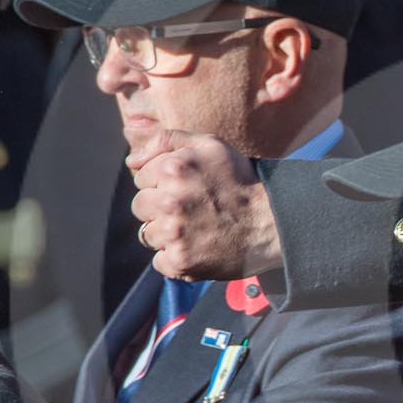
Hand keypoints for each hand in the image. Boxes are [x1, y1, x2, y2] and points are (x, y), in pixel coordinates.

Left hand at [128, 130, 282, 280]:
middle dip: (160, 207)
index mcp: (172, 168)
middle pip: (140, 206)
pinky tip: (197, 246)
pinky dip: (175, 257)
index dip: (163, 181)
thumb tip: (130, 161)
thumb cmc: (241, 181)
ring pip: (147, 234)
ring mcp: (174, 234)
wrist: (272, 223)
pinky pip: (159, 261)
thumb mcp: (210, 145)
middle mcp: (169, 201)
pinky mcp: (181, 261)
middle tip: (191, 208)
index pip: (141, 177)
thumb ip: (166, 141)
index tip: (187, 187)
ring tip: (195, 228)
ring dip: (166, 233)